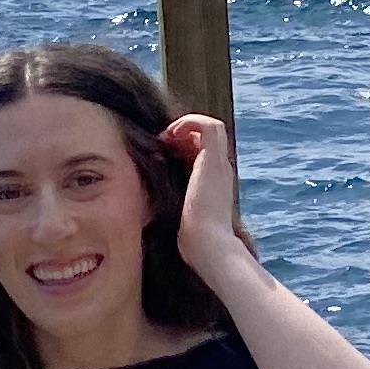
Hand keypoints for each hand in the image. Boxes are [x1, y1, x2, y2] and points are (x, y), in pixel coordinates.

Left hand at [166, 113, 245, 274]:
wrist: (208, 245)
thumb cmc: (192, 239)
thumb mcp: (180, 215)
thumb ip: (172, 203)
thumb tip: (149, 201)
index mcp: (214, 183)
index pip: (203, 152)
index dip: (183, 145)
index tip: (162, 154)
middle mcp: (220, 170)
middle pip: (207, 137)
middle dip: (184, 134)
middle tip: (162, 143)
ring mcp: (219, 164)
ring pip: (211, 127)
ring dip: (187, 126)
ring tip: (167, 137)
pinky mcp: (214, 160)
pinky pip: (209, 126)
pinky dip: (190, 123)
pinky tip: (171, 136)